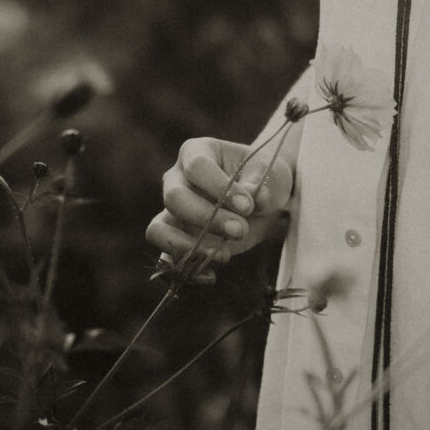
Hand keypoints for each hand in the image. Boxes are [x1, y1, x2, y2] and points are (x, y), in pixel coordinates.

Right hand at [145, 136, 295, 264]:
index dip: (219, 187)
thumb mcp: (271, 174)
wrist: (260, 201)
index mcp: (196, 152)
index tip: (248, 205)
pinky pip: (165, 258)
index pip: (197, 166)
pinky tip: (211, 277)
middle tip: (240, 230)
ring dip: (188, 247)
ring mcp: (171, 211)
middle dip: (207, 218)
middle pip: (174, 197)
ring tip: (223, 255)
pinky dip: (184, 271)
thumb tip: (253, 198)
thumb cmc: (262, 178)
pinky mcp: (176, 239)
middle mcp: (176, 179)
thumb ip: (261, 184)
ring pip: (158, 229)